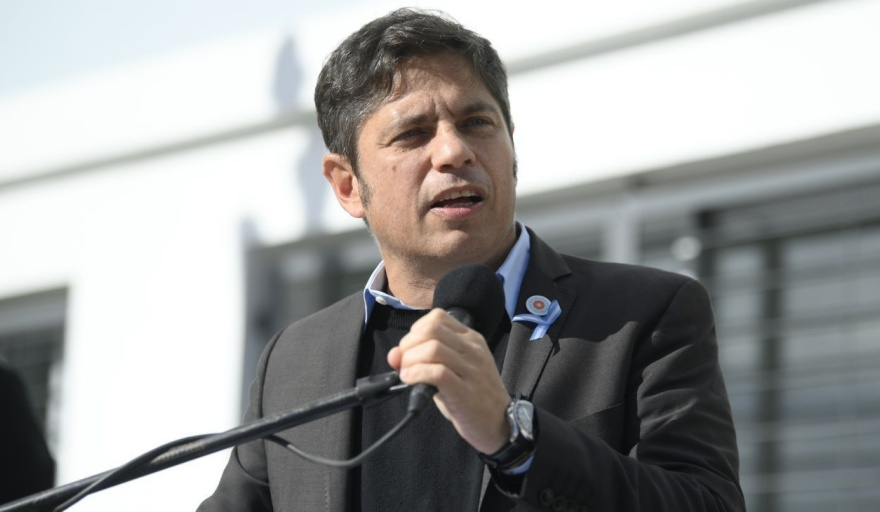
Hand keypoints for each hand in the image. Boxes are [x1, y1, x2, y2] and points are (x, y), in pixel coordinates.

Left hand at [387, 308, 510, 454]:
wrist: (500, 423)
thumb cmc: (473, 395)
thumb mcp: (453, 370)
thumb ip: (425, 359)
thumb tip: (394, 354)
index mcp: (471, 339)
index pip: (438, 317)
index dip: (416, 330)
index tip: (410, 348)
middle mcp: (473, 350)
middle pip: (431, 330)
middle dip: (409, 344)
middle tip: (404, 362)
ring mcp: (471, 370)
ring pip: (433, 349)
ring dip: (410, 360)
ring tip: (406, 373)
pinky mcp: (465, 391)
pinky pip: (436, 372)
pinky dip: (416, 374)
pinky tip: (411, 381)